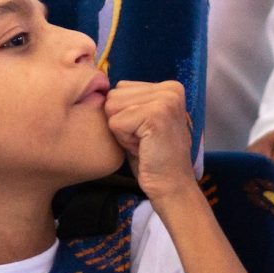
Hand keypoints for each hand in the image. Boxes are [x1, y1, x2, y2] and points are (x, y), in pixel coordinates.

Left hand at [105, 80, 196, 194]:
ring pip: (112, 107)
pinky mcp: (156, 115)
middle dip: (121, 121)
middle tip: (143, 139)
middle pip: (114, 96)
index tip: (144, 131)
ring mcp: (165, 100)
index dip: (124, 114)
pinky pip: (116, 123)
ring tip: (143, 142)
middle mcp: (170, 89)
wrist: (171, 185)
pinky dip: (124, 140)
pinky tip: (142, 148)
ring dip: (122, 131)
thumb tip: (101, 89)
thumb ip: (129, 101)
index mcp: (169, 87)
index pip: (121, 87)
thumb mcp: (141, 119)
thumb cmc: (152, 156)